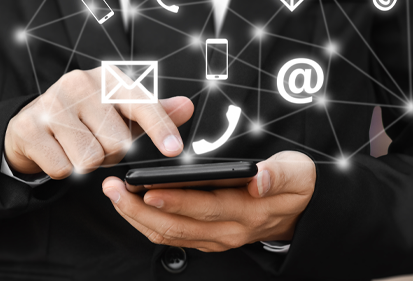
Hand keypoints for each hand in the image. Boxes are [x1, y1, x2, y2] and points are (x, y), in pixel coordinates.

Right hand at [4, 67, 193, 177]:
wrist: (33, 123)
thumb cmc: (87, 118)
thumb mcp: (123, 113)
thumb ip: (156, 113)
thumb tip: (187, 106)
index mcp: (108, 78)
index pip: (142, 105)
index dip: (160, 129)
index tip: (174, 150)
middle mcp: (80, 83)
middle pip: (117, 144)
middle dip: (111, 154)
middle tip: (96, 141)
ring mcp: (52, 104)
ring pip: (90, 160)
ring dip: (87, 164)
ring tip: (76, 146)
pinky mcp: (30, 127)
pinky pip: (62, 169)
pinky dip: (63, 169)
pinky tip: (56, 151)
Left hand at [101, 151, 315, 251]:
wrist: (298, 214)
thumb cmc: (293, 187)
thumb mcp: (297, 173)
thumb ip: (278, 174)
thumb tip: (259, 179)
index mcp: (248, 212)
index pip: (206, 207)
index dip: (176, 200)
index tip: (149, 189)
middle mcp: (228, 231)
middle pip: (177, 225)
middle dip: (140, 208)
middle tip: (114, 189)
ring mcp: (215, 239)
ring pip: (168, 234)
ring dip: (136, 216)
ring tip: (114, 194)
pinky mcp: (205, 239)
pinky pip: (169, 236)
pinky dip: (145, 222)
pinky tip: (129, 205)